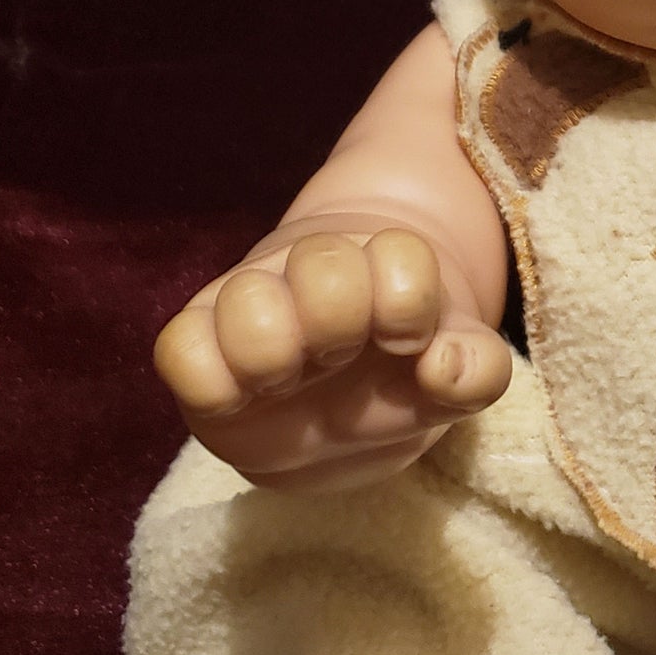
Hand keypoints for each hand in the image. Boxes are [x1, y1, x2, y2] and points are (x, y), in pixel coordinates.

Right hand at [152, 225, 511, 488]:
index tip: (407, 339)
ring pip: (249, 301)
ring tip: (290, 376)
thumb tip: (442, 366)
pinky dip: (212, 379)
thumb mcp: (456, 374)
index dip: (408, 301)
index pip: (400, 254)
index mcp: (382, 263)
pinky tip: (245, 396)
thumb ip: (477, 372)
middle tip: (340, 355)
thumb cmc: (399, 373)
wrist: (338, 400)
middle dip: (344, 321)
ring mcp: (247, 303)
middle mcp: (308, 270)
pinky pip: (179, 352)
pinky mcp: (195, 346)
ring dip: (279, 352)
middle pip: (323, 266)